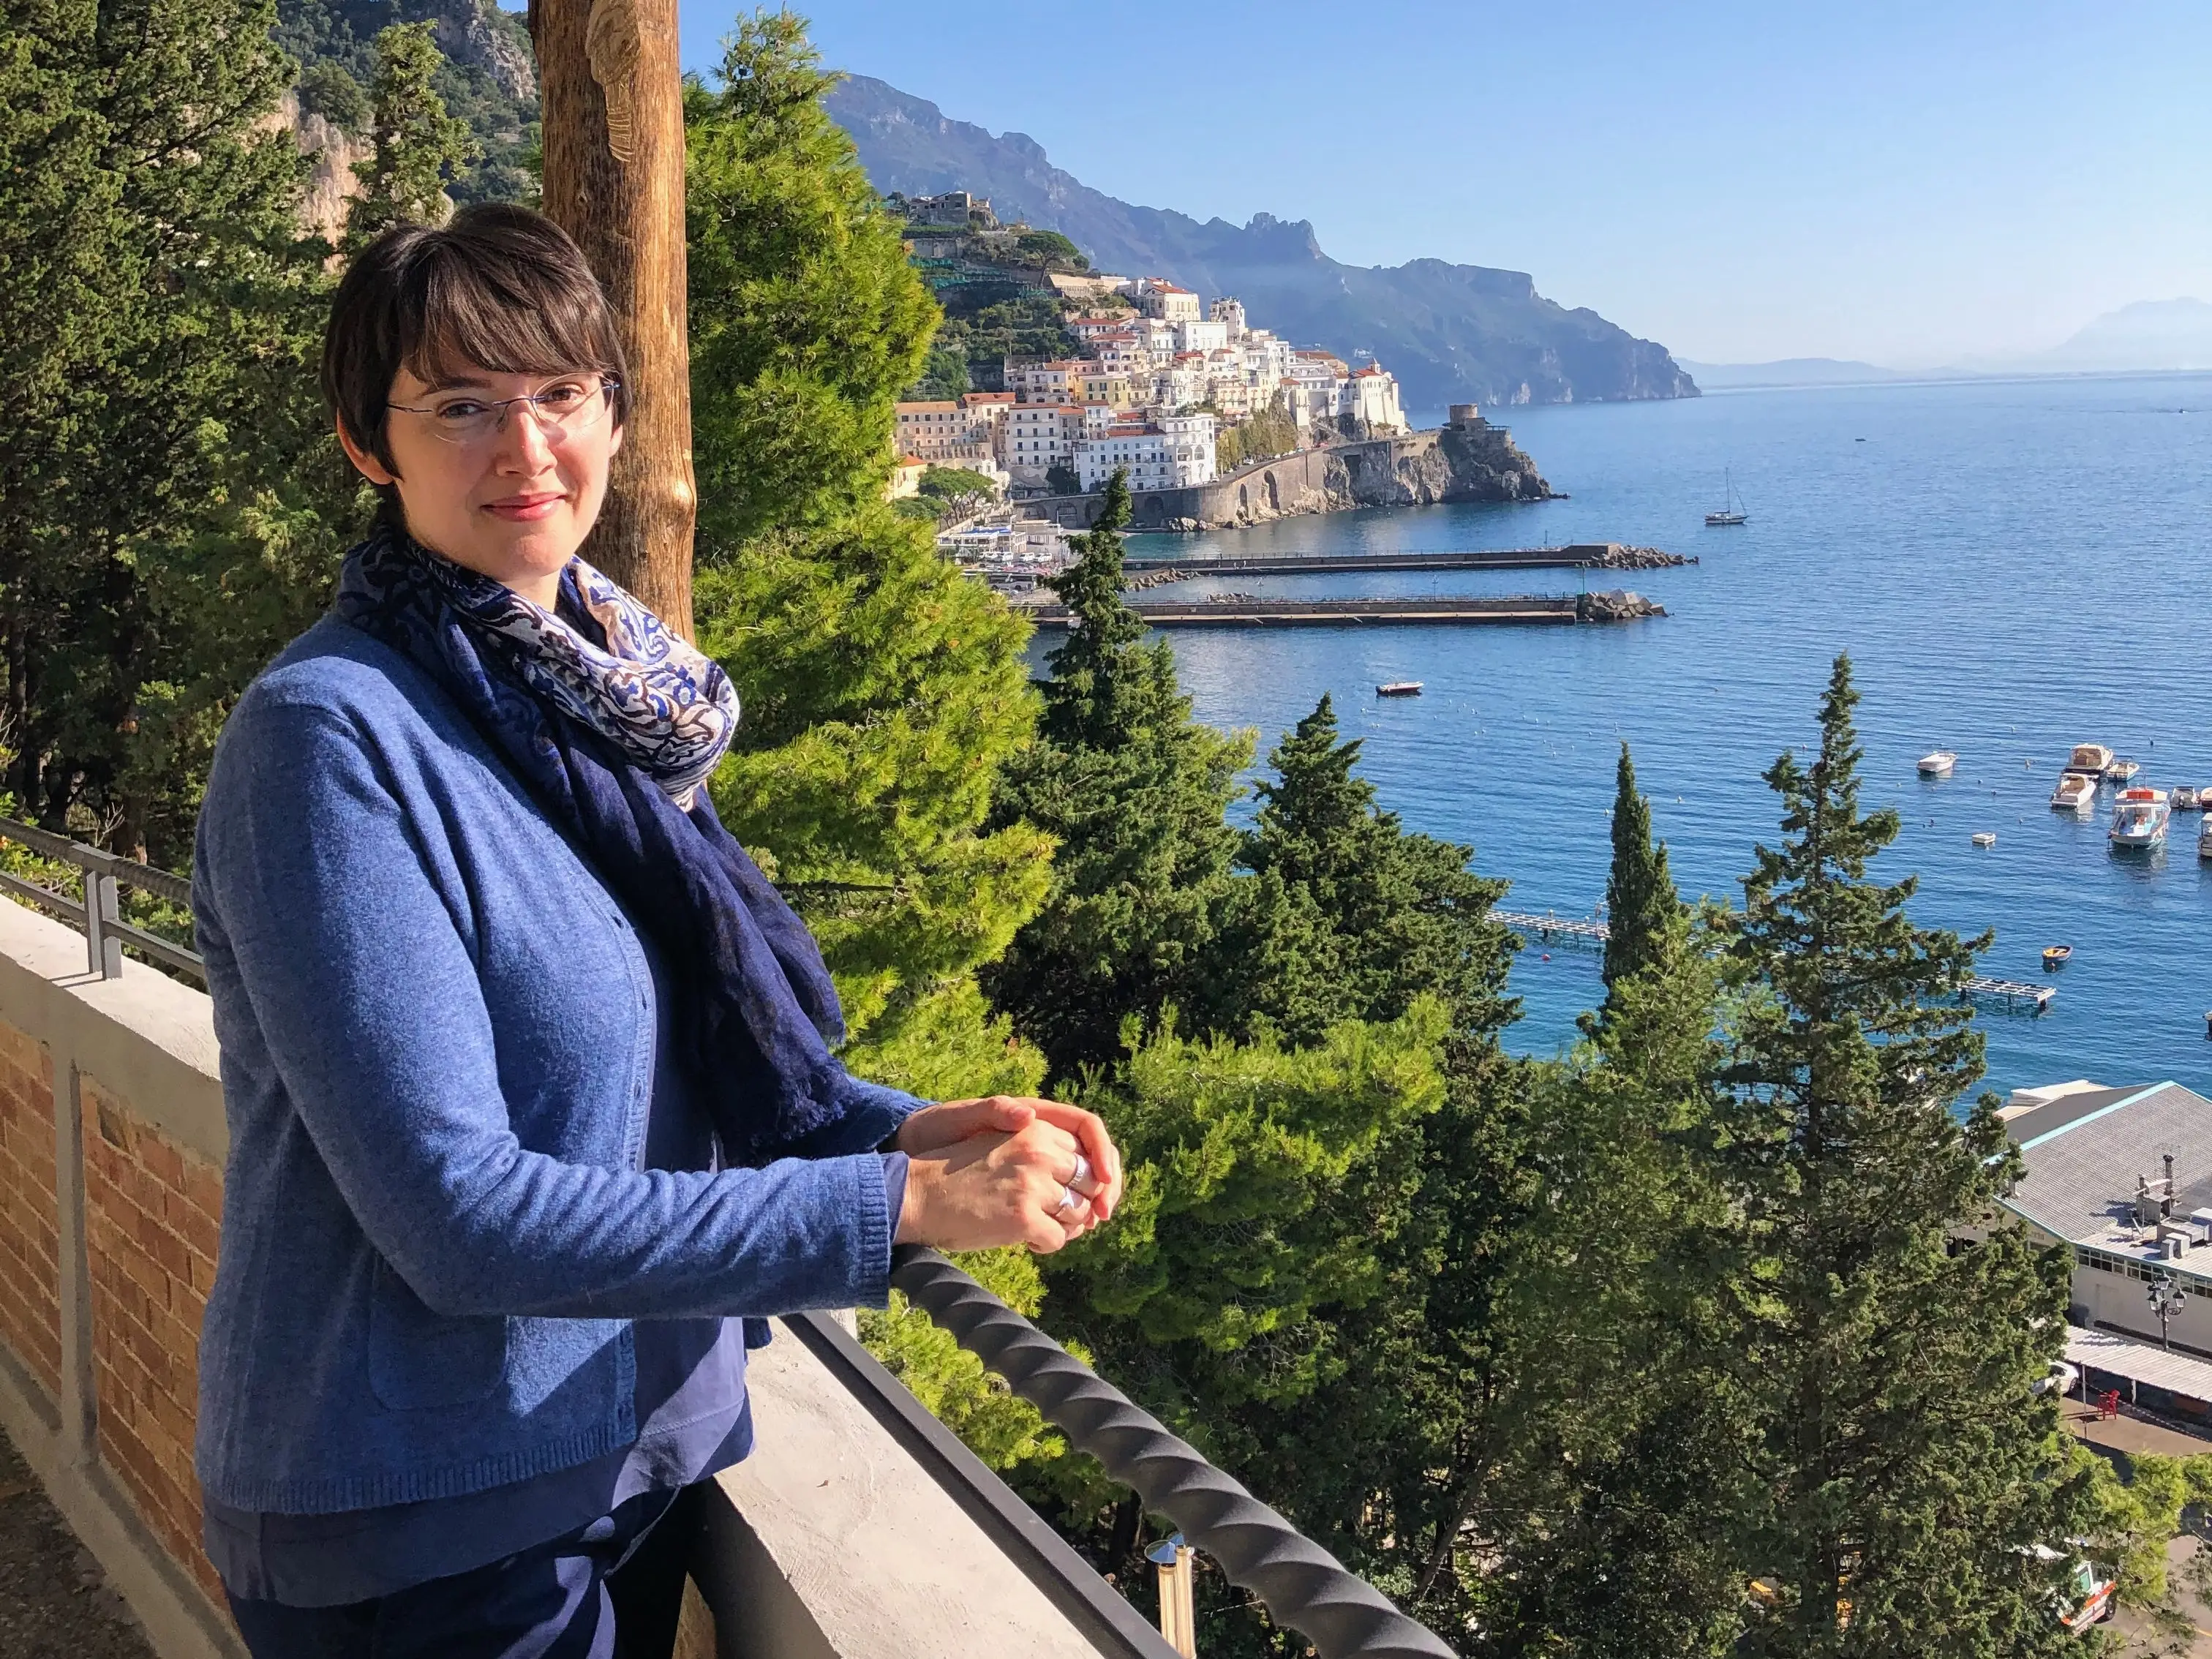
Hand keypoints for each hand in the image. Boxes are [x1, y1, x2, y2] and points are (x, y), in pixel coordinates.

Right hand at [895, 1119, 1102, 1253]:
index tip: (1086, 1196)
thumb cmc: (961, 1174)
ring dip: (1064, 1226)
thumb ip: (1045, 1153)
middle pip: (1092, 1183)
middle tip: (1058, 1216)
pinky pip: (1058, 1239)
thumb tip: (1095, 1180)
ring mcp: (1032, 1185)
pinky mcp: (1023, 1217)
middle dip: (1082, 1203)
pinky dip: (1044, 1245)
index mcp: (1036, 1129)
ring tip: (1037, 1227)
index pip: (1090, 1152)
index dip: (1094, 1177)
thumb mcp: (1006, 1146)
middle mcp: (1039, 1152)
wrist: (919, 1195)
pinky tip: (1024, 1240)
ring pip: (1080, 1213)